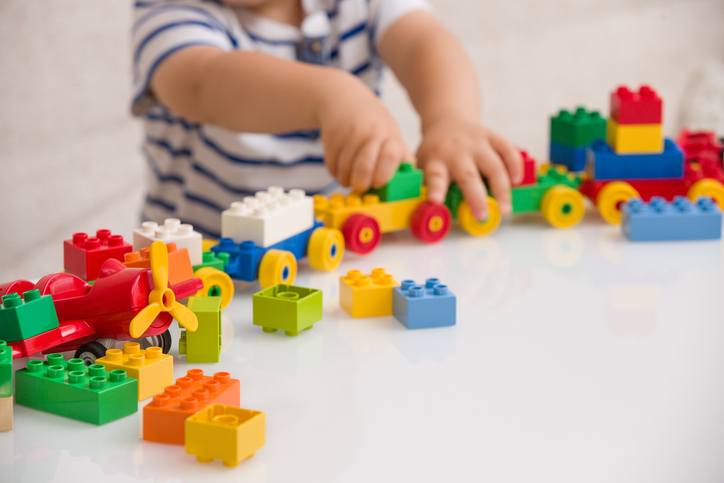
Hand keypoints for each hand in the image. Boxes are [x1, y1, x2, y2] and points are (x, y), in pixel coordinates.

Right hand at [318, 73, 414, 192]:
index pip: (390, 157)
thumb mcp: (391, 134)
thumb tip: (408, 182)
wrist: (344, 99)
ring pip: (345, 172)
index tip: (378, 183)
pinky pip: (332, 167)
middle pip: (364, 169)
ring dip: (347, 180)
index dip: (384, 174)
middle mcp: (370, 134)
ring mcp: (348, 136)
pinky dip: (336, 173)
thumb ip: (400, 157)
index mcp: (389, 136)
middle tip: (361, 186)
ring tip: (351, 175)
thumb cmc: (373, 123)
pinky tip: (342, 165)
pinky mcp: (331, 139)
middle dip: (361, 184)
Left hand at [416, 117, 522, 219]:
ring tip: (505, 209)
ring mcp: (476, 143)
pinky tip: (516, 181)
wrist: (447, 122)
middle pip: (468, 175)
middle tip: (483, 216)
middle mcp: (456, 151)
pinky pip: (507, 149)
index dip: (436, 189)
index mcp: (436, 161)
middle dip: (476, 197)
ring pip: (493, 165)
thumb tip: (428, 213)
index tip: (436, 201)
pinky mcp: (492, 136)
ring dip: (502, 189)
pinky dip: (514, 165)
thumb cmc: (436, 152)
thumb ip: (426, 186)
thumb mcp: (424, 165)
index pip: (434, 176)